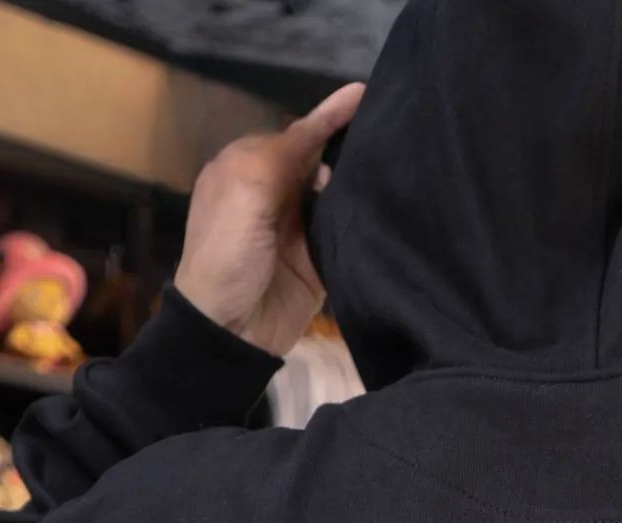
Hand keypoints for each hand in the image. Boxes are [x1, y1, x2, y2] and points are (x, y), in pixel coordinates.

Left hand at [174, 82, 364, 357]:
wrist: (229, 328)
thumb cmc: (226, 252)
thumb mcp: (246, 189)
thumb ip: (284, 156)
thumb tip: (323, 148)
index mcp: (248, 167)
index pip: (296, 134)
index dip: (329, 116)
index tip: (364, 94)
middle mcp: (274, 192)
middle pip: (319, 160)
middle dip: (347, 146)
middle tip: (388, 131)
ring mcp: (298, 227)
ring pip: (336, 194)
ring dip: (358, 182)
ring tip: (395, 163)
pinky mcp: (319, 260)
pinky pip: (345, 232)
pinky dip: (361, 220)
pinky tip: (385, 205)